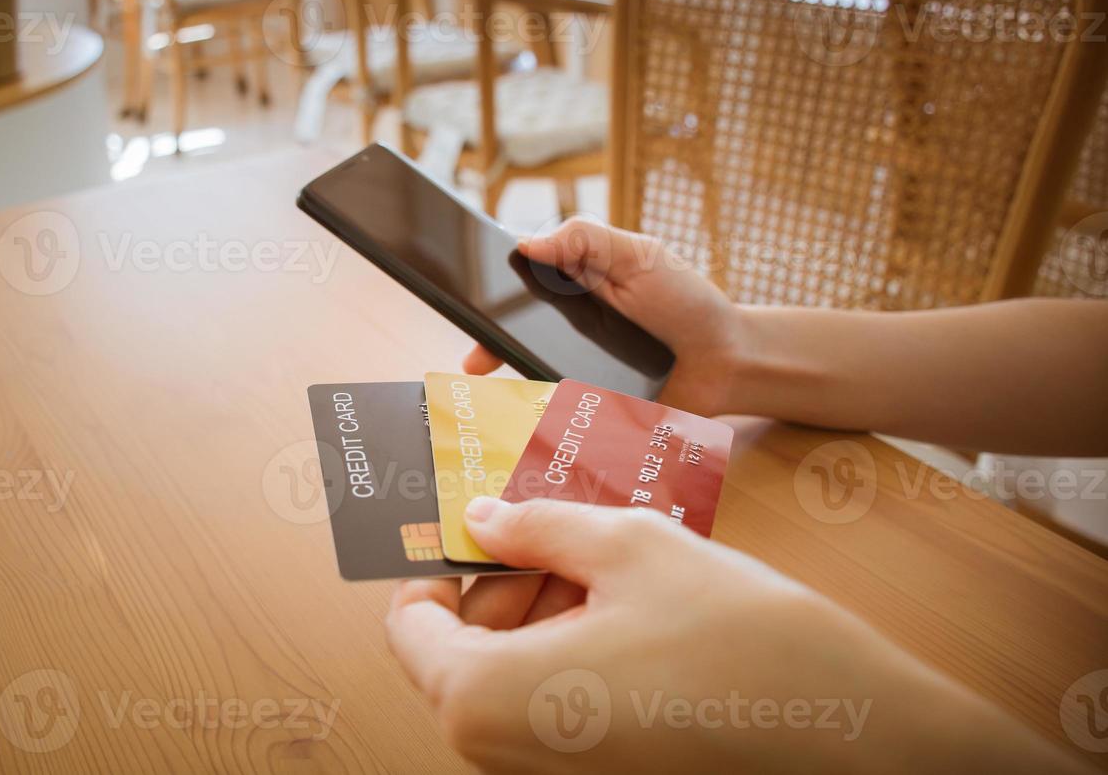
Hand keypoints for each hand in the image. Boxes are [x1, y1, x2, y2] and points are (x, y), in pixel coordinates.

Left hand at [387, 498, 1079, 773]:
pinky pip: (555, 704)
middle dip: (499, 579)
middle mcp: (505, 752)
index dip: (438, 561)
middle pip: (459, 650)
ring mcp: (556, 771)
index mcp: (484, 697)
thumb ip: (538, 525)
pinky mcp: (603, 774)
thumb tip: (484, 516)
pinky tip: (624, 601)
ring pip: (510, 675)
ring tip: (597, 551)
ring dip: (539, 609)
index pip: (410, 623)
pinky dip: (571, 649)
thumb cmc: (743, 642)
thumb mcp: (629, 547)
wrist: (855, 736)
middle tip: (546, 519)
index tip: (470, 519)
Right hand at [465, 219, 743, 416]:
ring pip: (528, 379)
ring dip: (513, 387)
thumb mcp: (639, 256)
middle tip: (473, 362)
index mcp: (571, 283)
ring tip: (501, 393)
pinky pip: (558, 416)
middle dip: (488, 346)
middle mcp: (565, 328)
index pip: (517, 286)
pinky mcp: (592, 406)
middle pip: (511, 337)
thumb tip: (525, 242)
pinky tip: (540, 421)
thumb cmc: (685, 301)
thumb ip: (587, 240)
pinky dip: (546, 421)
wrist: (729, 361)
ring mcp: (576, 368)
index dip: (489, 292)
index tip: (467, 298)